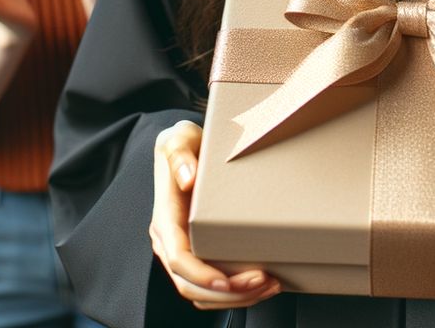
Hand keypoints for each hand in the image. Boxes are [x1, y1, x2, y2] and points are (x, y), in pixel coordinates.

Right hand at [150, 120, 281, 309]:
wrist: (182, 146)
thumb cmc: (182, 142)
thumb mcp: (178, 138)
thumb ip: (180, 154)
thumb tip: (187, 179)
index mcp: (165, 218)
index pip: (179, 259)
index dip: (204, 276)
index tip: (231, 281)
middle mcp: (169, 240)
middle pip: (191, 284)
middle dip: (228, 292)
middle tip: (265, 281)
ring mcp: (181, 248)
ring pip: (200, 291)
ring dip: (234, 297)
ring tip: (269, 286)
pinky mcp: (195, 250)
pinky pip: (208, 284)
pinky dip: (232, 292)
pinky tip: (258, 284)